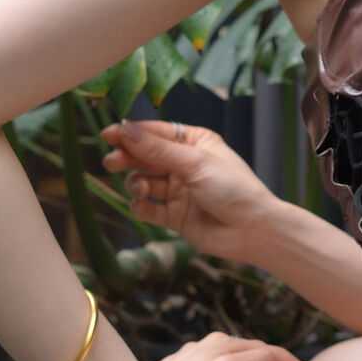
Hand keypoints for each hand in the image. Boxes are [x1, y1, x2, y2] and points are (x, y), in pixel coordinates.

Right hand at [99, 116, 277, 261]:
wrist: (253, 230)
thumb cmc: (232, 188)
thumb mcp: (194, 163)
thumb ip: (156, 149)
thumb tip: (124, 129)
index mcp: (195, 142)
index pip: (156, 133)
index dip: (131, 133)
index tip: (108, 135)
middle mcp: (185, 164)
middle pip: (146, 157)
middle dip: (128, 158)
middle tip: (111, 162)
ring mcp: (179, 190)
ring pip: (144, 181)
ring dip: (137, 183)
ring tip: (140, 188)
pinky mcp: (175, 216)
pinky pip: (148, 207)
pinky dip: (140, 205)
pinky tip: (141, 204)